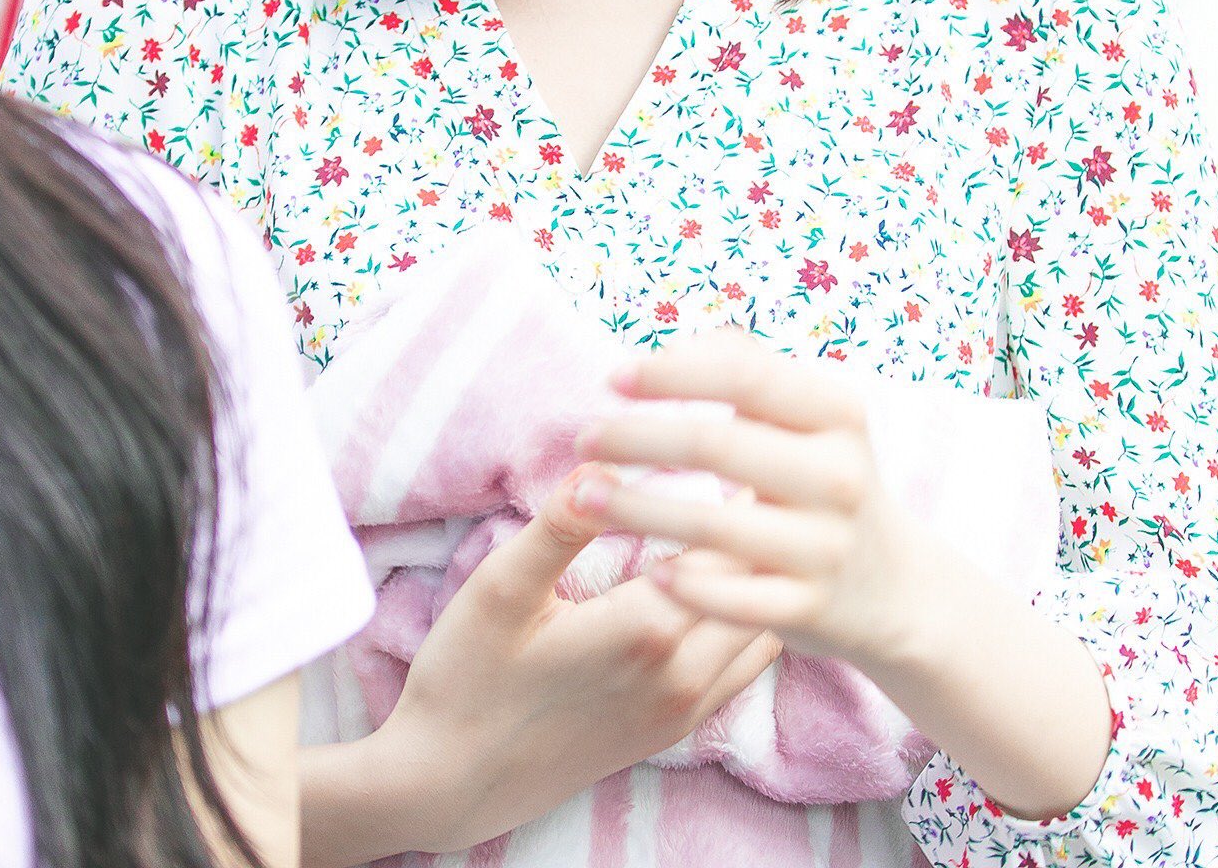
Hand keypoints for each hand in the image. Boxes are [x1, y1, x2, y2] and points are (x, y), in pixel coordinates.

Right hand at [340, 463, 780, 857]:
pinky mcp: (675, 728)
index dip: (748, 489)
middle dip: (767, 524)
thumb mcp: (501, 591)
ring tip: (758, 513)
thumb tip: (602, 461)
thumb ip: (559, 527)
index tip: (753, 434)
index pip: (732, 545)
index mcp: (645, 631)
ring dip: (767, 572)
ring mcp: (683, 708)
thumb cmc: (467, 678)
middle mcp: (681, 675)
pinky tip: (736, 580)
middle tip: (763, 462)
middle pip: (761, 586)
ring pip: (765, 627)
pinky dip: (754, 614)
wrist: (450, 784)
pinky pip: (746, 666)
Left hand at [571, 333, 926, 669]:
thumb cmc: (824, 477)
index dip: (673, 372)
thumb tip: (669, 349)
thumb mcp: (810, 415)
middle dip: (638, 439)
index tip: (612, 376)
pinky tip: (647, 572)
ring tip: (583, 499)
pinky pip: (733, 600)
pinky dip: (686, 585)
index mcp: (837, 413)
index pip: (745, 375)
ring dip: (638, 511)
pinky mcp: (811, 608)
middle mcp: (838, 475)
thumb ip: (748, 368)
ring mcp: (827, 546)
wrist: (895, 586)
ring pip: (714, 526)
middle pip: (717, 445)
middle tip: (583, 440)